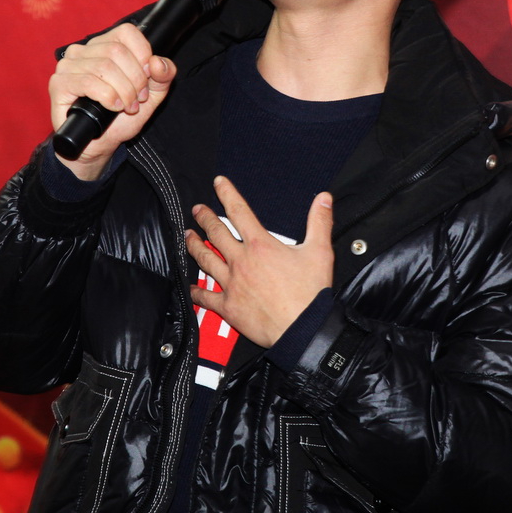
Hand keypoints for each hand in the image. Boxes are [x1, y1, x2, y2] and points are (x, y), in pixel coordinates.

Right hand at [49, 23, 176, 179]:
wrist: (99, 144)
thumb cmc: (121, 117)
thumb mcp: (151, 95)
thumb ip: (163, 76)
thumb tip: (157, 62)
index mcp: (105, 45)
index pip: (126, 32)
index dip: (142, 54)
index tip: (147, 78)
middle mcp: (84, 50)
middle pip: (117, 51)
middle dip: (135, 79)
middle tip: (138, 99)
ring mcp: (68, 65)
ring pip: (104, 67)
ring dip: (123, 91)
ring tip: (127, 106)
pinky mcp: (59, 83)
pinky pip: (88, 82)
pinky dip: (107, 96)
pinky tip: (113, 107)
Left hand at [187, 176, 333, 347]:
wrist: (302, 329)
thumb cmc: (310, 293)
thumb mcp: (320, 252)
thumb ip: (319, 222)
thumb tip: (324, 199)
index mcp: (260, 245)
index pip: (239, 212)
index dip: (227, 194)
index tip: (218, 183)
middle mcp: (241, 261)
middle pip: (216, 233)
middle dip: (204, 218)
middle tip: (197, 210)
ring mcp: (232, 284)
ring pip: (206, 261)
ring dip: (194, 247)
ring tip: (187, 238)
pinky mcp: (228, 307)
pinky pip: (206, 297)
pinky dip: (196, 291)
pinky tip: (191, 287)